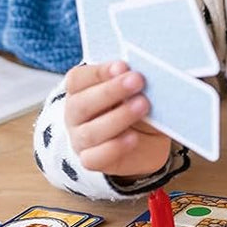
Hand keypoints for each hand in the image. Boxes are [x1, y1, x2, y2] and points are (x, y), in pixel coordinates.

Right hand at [64, 61, 171, 176]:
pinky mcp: (91, 161)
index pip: (78, 79)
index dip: (98, 72)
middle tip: (137, 80)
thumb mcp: (136, 91)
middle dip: (110, 91)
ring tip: (142, 106)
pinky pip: (96, 157)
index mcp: (80, 91)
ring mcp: (80, 140)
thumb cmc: (135, 109)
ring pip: (90, 132)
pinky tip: (133, 137)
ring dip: (118, 117)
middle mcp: (75, 115)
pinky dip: (115, 147)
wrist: (143, 144)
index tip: (122, 65)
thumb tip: (151, 70)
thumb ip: (135, 82)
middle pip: (82, 103)